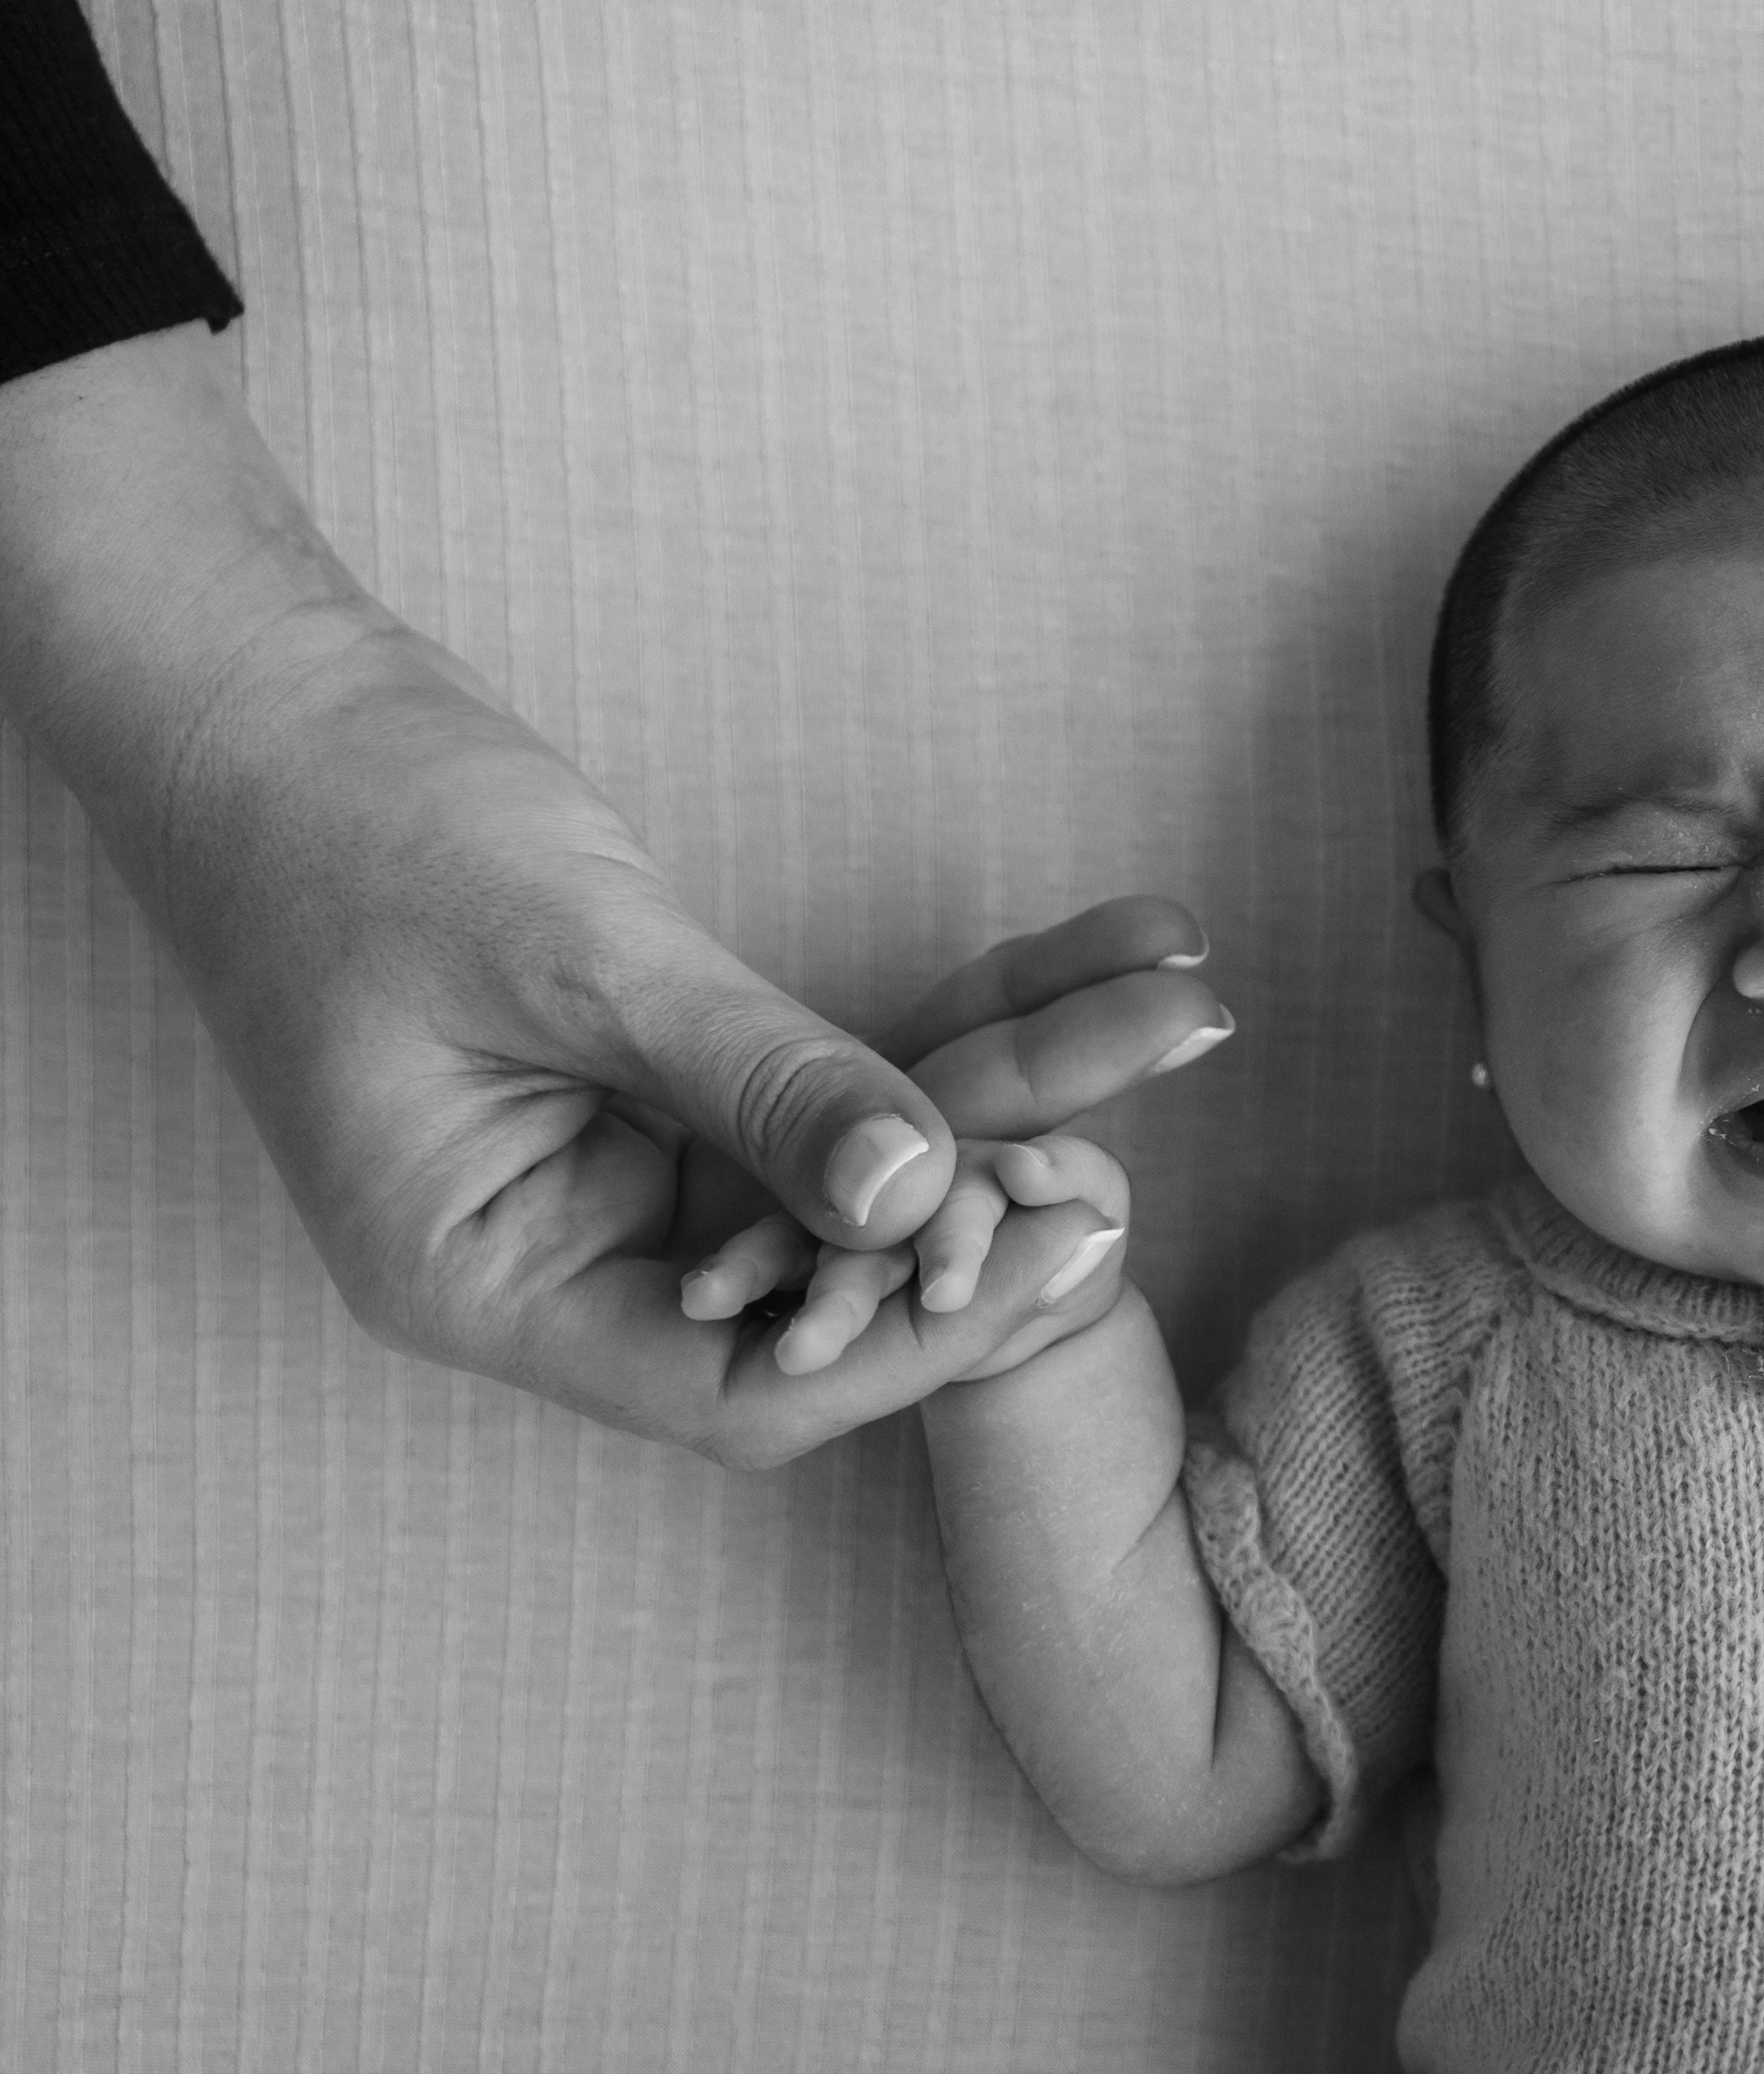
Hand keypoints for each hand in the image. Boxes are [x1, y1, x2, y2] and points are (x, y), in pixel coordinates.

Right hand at [1, 333, 1235, 1467]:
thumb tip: (922, 1197)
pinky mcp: (677, 1076)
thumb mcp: (570, 960)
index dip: (910, 1334)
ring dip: (1026, 1070)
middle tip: (1179, 1062)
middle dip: (1011, 1176)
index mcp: (493, 1280)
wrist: (267, 692)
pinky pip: (845, 1068)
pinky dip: (968, 1012)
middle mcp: (568, 1250)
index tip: (1065, 1238)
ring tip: (1186, 991)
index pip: (743, 1382)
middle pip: (831, 1269)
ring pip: (867, 1157)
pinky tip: (1105, 945)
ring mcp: (627, 1164)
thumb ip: (752, 1081)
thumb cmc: (357, 823)